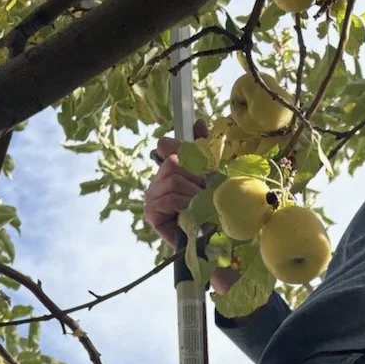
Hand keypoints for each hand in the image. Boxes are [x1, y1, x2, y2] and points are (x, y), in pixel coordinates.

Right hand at [144, 118, 208, 246]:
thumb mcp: (211, 176)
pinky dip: (185, 204)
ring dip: (193, 193)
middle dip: (194, 177)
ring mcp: (152, 196)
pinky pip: (169, 197)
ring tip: (201, 206)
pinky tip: (191, 214)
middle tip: (205, 193)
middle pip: (173, 161)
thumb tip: (198, 121)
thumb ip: (204, 150)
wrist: (212, 242)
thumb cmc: (211, 210)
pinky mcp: (151, 212)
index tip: (201, 163)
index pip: (167, 145)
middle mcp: (158, 180)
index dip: (184, 149)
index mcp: (169, 169)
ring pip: (173, 179)